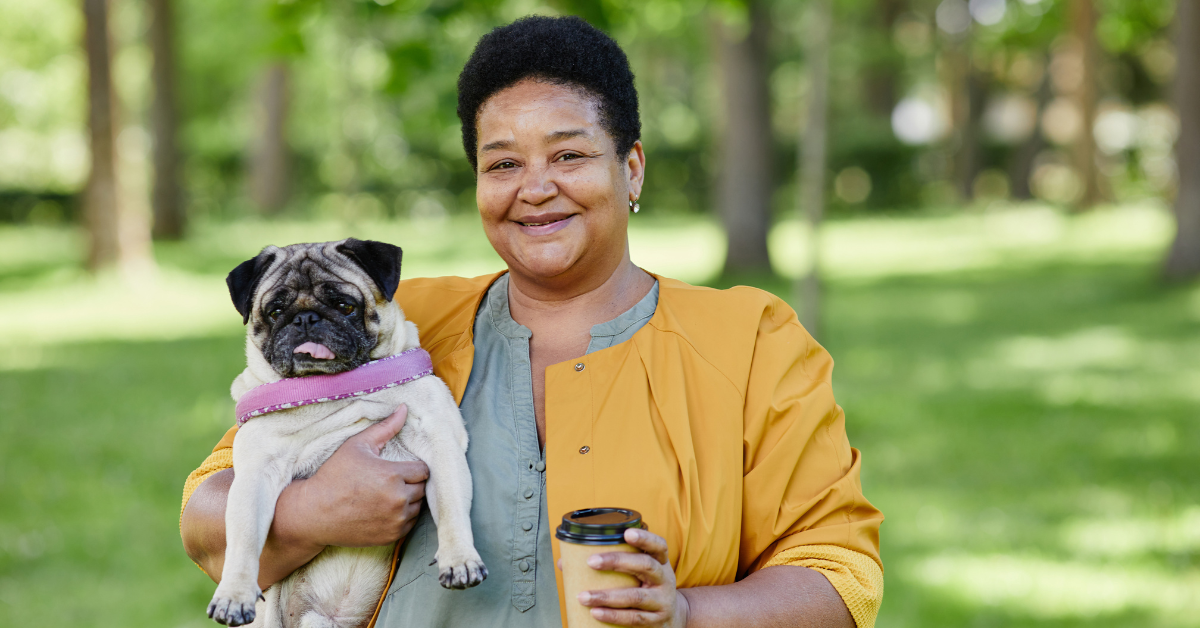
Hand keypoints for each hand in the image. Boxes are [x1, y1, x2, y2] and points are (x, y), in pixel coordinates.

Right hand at [273, 405, 428, 549]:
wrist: (314, 513)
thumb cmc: (334, 476)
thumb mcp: (357, 446)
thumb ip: (385, 428)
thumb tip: (404, 408)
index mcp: (392, 475)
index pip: (423, 470)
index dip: (413, 468)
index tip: (400, 468)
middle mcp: (398, 499)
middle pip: (423, 488)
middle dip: (412, 483)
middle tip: (394, 481)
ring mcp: (395, 520)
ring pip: (419, 507)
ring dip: (410, 500)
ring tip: (390, 494)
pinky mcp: (391, 536)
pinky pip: (410, 524)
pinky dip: (403, 517)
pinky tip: (387, 509)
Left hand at [576, 528, 688, 626]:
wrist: (672, 619)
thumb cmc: (647, 589)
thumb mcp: (639, 574)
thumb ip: (610, 564)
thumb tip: (566, 562)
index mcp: (660, 562)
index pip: (659, 546)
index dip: (645, 538)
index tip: (626, 533)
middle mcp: (664, 580)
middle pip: (647, 566)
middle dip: (619, 562)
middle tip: (591, 562)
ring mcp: (662, 601)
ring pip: (636, 596)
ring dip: (608, 597)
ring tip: (584, 596)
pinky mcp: (656, 621)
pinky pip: (634, 618)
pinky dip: (614, 616)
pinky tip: (596, 613)